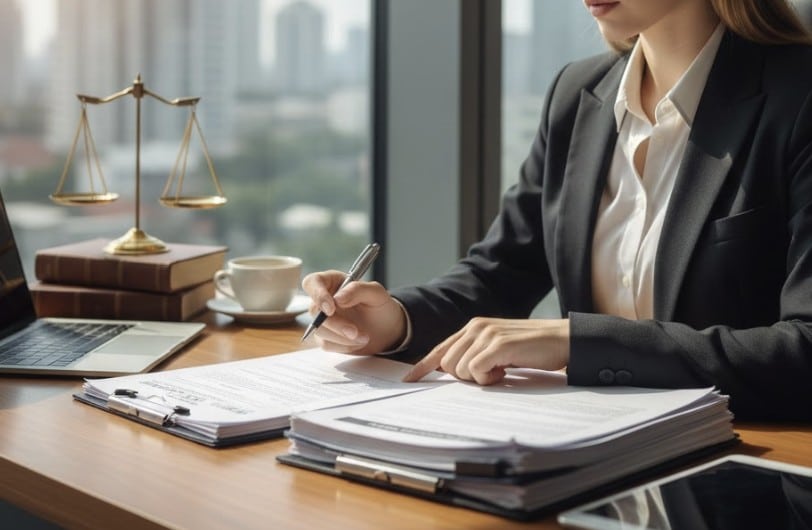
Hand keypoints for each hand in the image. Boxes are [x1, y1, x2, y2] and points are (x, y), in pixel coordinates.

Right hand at [301, 270, 406, 354]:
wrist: (387, 329)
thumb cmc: (380, 307)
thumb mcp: (376, 294)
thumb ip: (358, 289)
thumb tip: (338, 298)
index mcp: (333, 282)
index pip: (313, 282)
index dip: (318, 295)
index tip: (331, 309)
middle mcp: (324, 299)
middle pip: (314, 311)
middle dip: (336, 324)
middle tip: (355, 332)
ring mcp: (322, 319)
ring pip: (319, 330)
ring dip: (343, 337)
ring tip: (365, 337)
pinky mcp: (325, 337)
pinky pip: (326, 344)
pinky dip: (344, 346)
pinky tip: (358, 341)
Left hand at [403, 317, 569, 383]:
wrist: (563, 340)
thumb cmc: (533, 349)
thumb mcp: (499, 350)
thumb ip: (477, 355)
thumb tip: (455, 373)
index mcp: (473, 328)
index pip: (440, 349)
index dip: (423, 366)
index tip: (409, 380)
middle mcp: (476, 327)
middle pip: (447, 364)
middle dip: (465, 377)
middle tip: (491, 374)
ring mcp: (486, 334)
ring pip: (460, 370)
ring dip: (480, 378)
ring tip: (502, 371)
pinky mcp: (498, 345)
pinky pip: (476, 371)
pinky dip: (488, 378)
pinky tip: (505, 372)